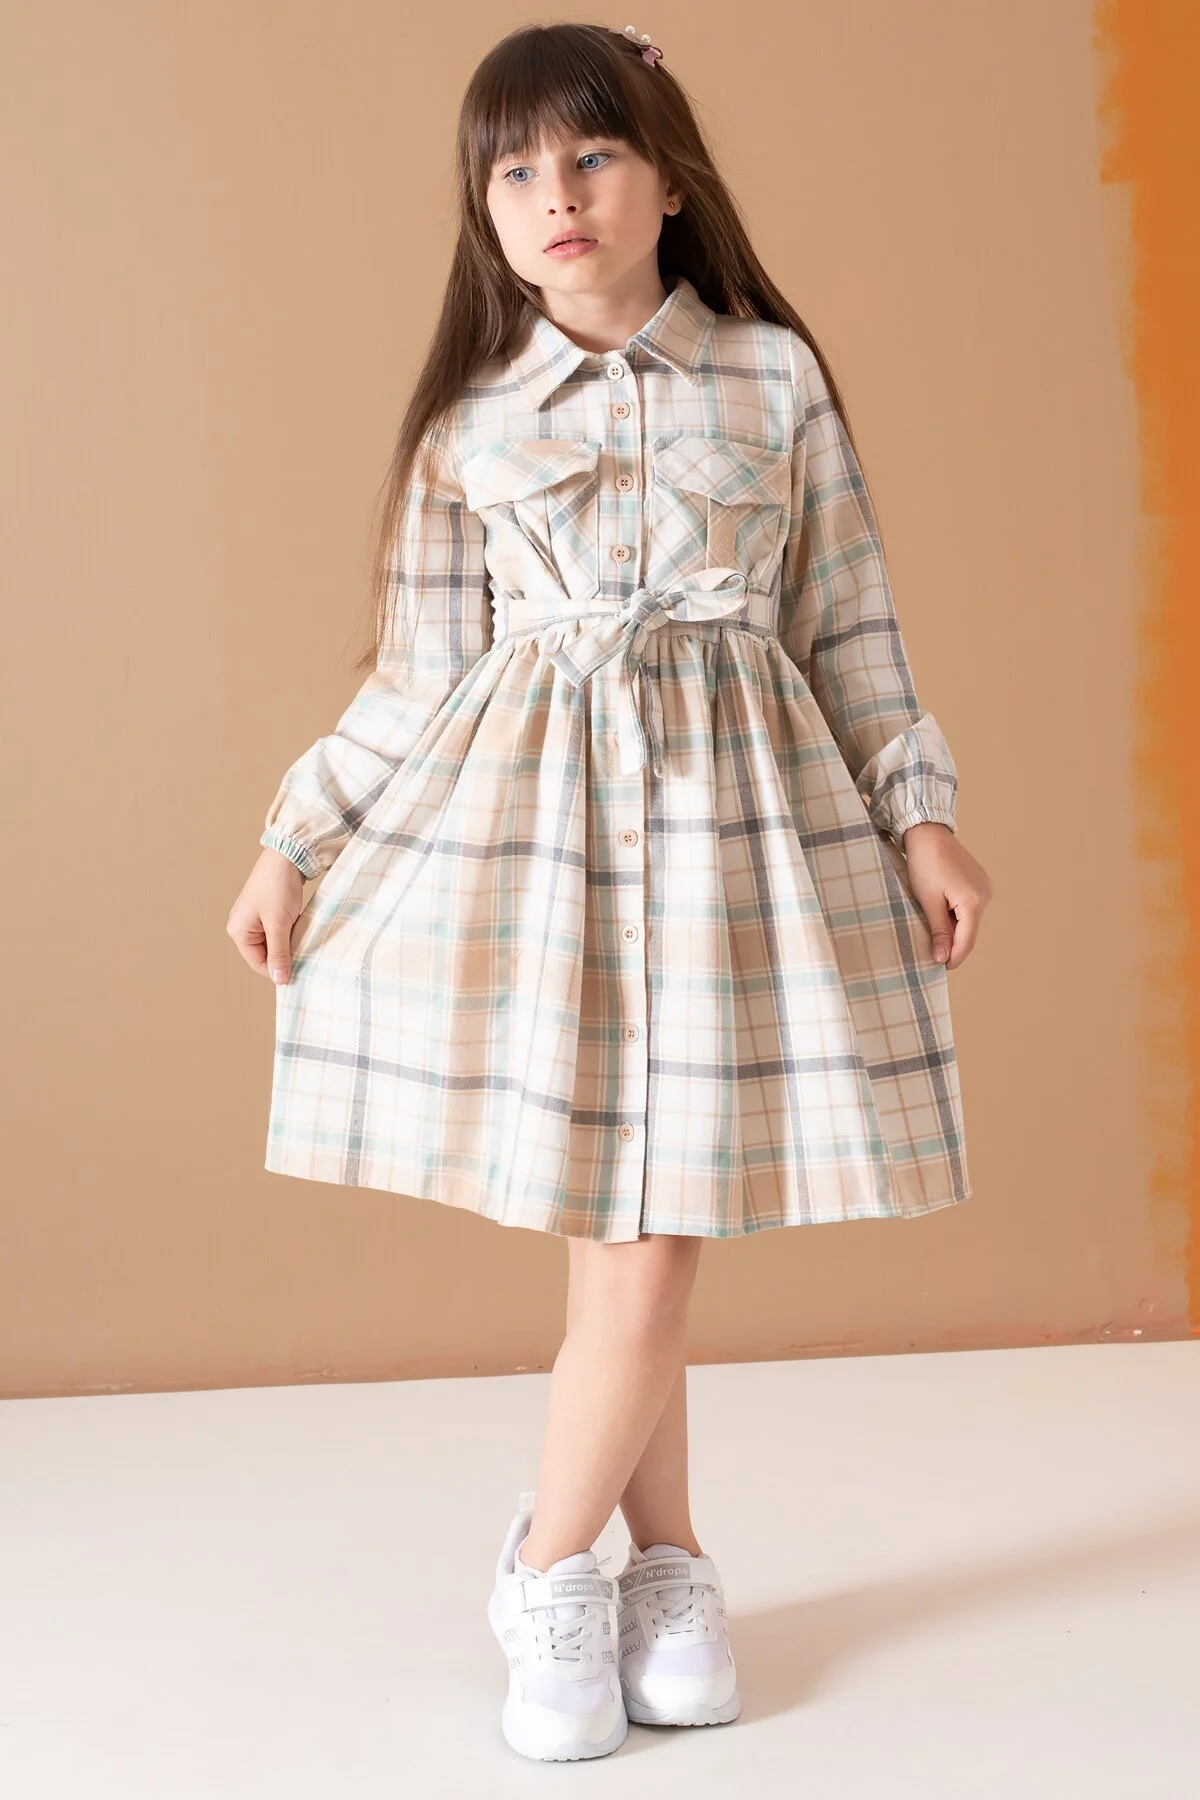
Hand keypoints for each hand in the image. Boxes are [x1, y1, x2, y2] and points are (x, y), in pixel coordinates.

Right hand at [226, 847, 306, 984]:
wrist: (287, 855)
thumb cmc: (278, 887)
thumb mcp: (278, 924)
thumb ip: (279, 953)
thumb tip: (280, 980)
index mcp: (238, 931)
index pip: (258, 963)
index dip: (278, 970)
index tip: (300, 972)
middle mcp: (242, 926)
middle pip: (265, 954)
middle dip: (284, 955)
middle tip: (304, 953)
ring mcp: (253, 918)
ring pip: (273, 943)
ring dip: (288, 944)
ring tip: (302, 938)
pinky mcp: (266, 911)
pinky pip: (277, 931)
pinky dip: (289, 933)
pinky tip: (300, 929)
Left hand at [901, 822, 991, 970]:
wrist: (928, 833)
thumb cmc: (924, 864)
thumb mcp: (928, 902)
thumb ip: (938, 931)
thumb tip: (943, 958)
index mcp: (974, 902)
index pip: (967, 940)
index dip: (954, 957)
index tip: (940, 968)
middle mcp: (985, 895)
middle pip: (969, 931)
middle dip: (953, 944)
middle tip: (933, 954)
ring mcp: (984, 888)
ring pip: (969, 920)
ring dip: (953, 929)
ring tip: (933, 934)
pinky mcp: (979, 882)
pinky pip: (968, 907)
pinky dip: (956, 916)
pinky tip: (940, 915)